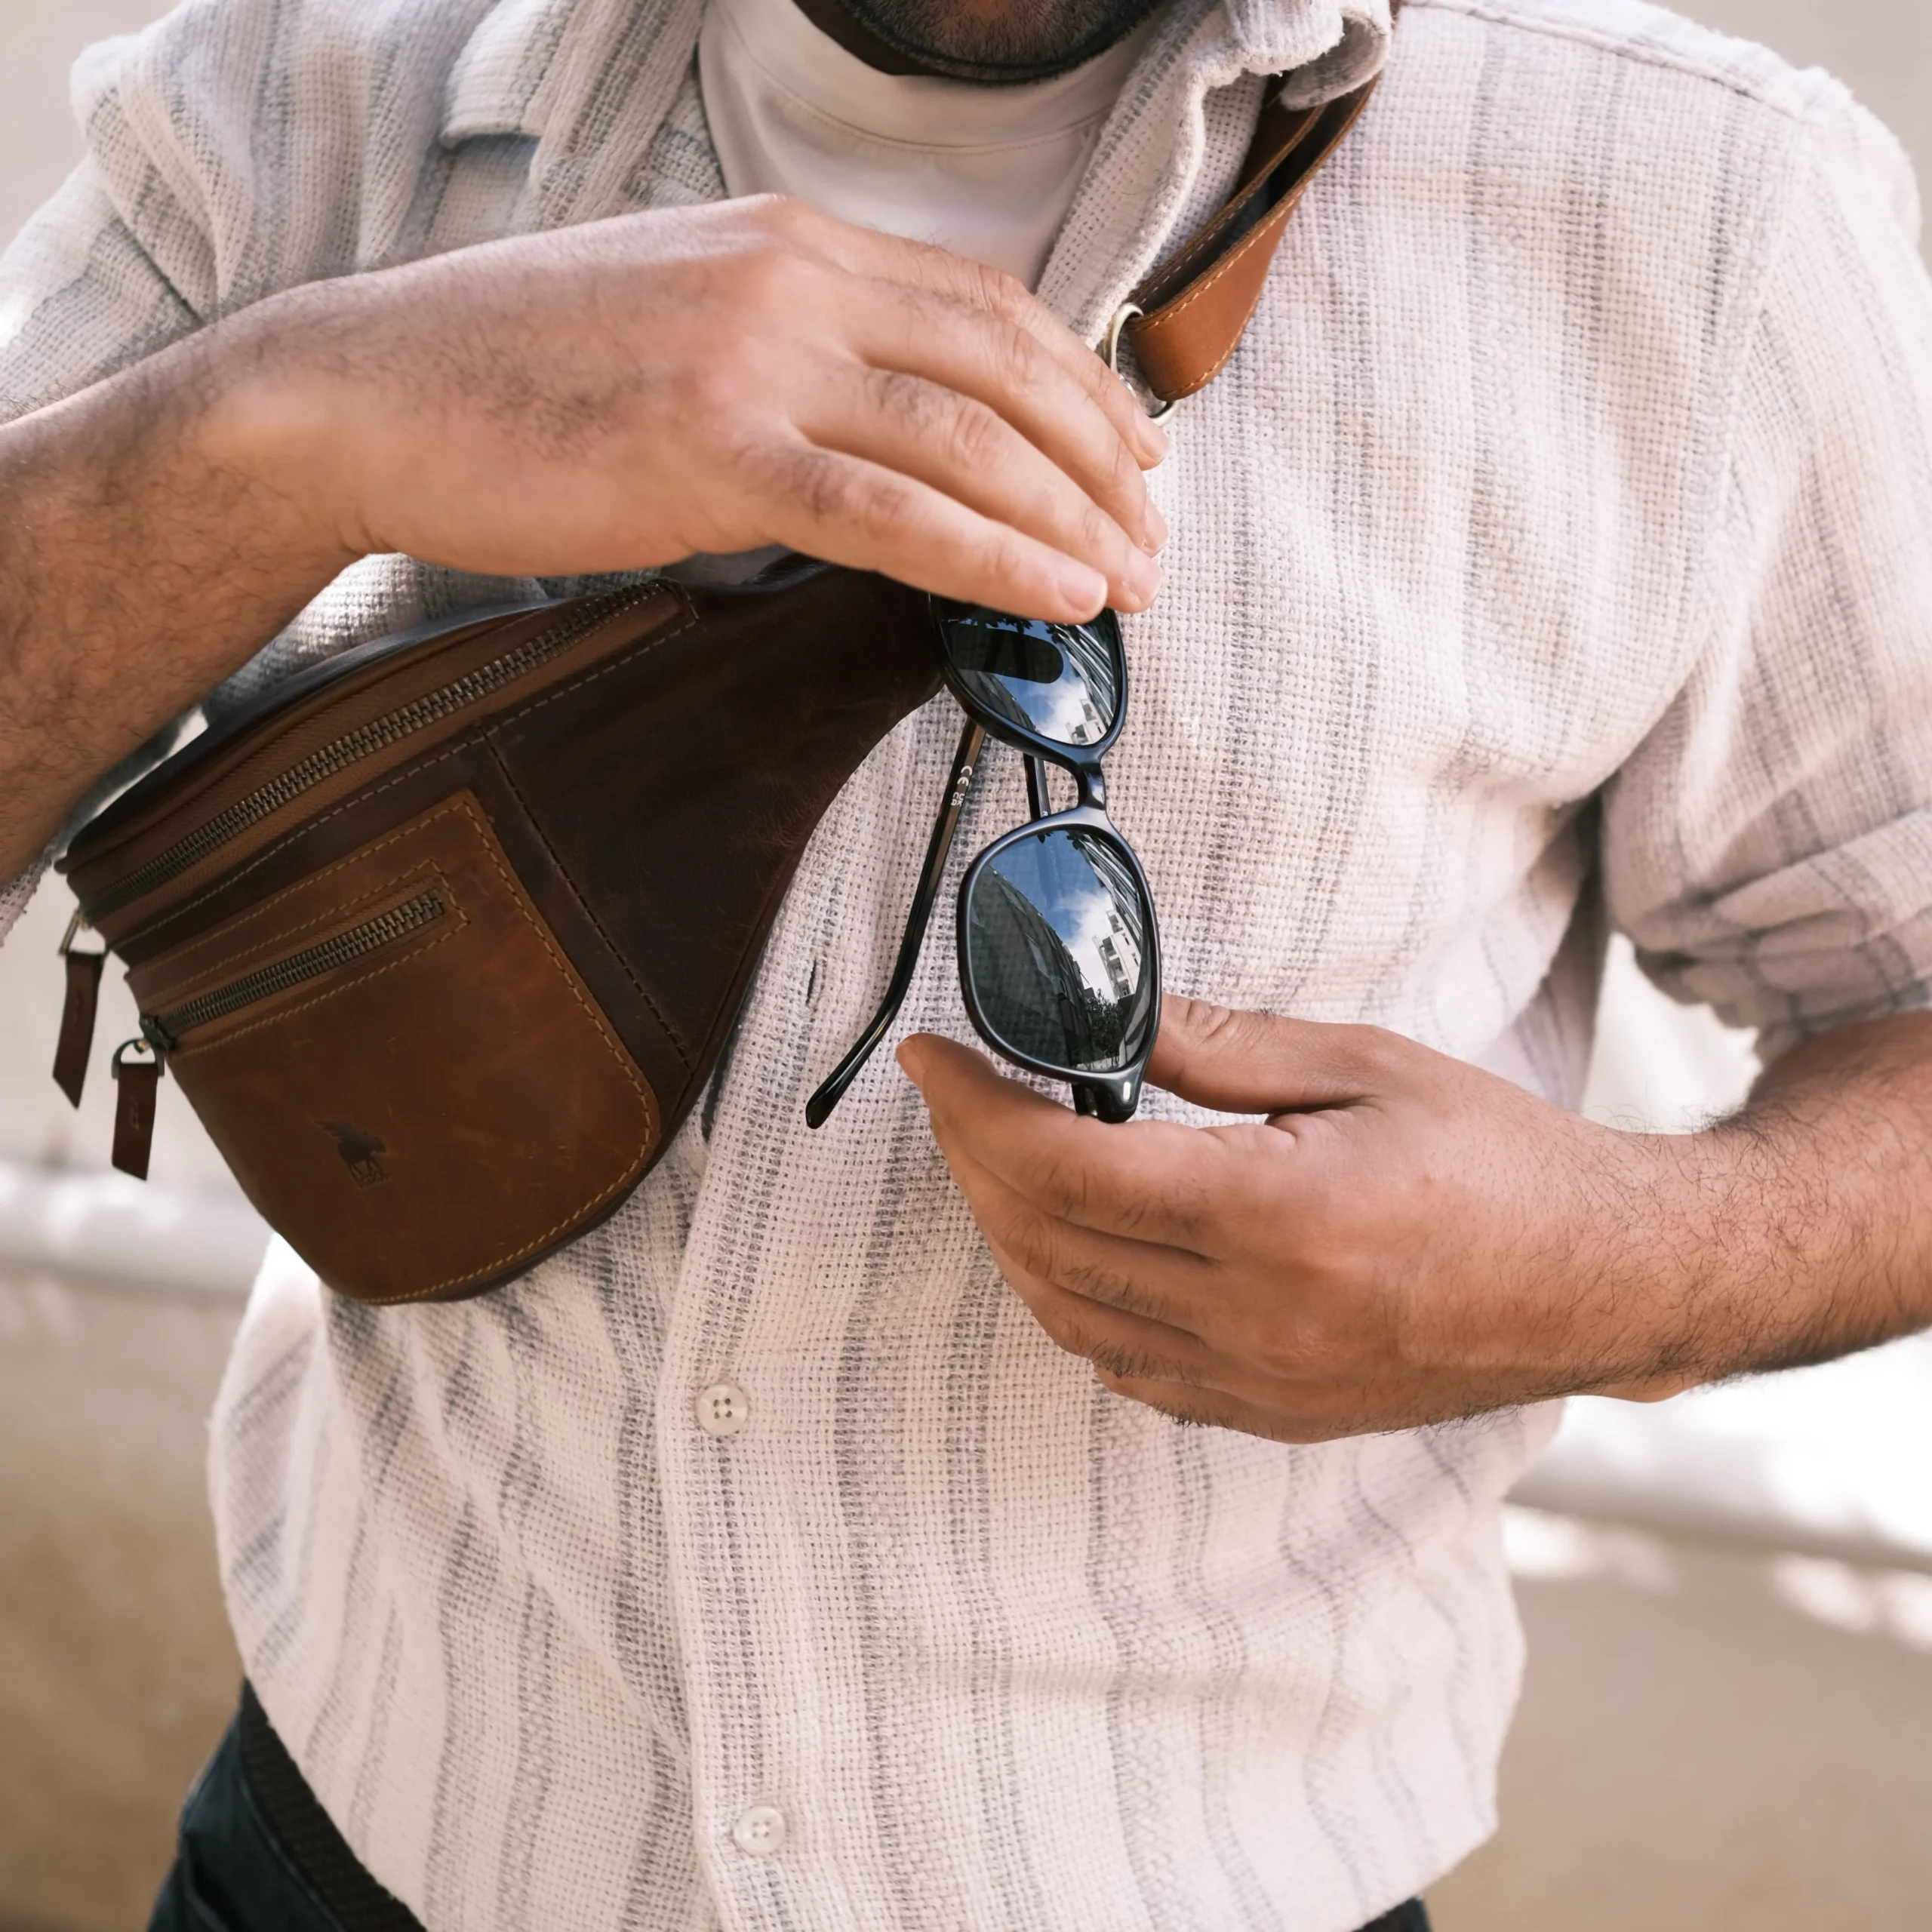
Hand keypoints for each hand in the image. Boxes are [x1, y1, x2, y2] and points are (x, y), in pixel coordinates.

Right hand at [223, 195, 1165, 620]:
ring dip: (1069, 517)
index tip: (1132, 449)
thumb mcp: (677, 311)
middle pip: (1003, 366)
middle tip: (1156, 535)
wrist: (366, 389)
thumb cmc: (512, 368)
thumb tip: (879, 422)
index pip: (985, 302)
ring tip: (1131, 584)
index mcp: (790, 240)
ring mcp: (751, 359)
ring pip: (963, 439)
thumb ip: (789, 342)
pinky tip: (1055, 594)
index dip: (1080, 381)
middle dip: (1101, 459)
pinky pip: (889, 510)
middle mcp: (789, 279)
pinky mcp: (709, 452)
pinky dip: (989, 556)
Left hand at [898, 997, 1718, 1442]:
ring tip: (999, 1159)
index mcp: (1278, 1220)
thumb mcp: (1366, 1065)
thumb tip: (1105, 1021)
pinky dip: (1072, 1303)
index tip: (931, 1057)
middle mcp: (1256, 1321)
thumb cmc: (1503, 1159)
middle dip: (974, 1163)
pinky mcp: (1273, 1417)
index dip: (974, 1108)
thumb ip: (1221, 1047)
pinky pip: (1128, 1371)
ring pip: (1070, 1319)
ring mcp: (1261, 1385)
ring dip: (1010, 1237)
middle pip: (1045, 1245)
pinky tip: (1074, 1246)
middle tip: (956, 1095)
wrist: (1604, 1282)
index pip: (1064, 1169)